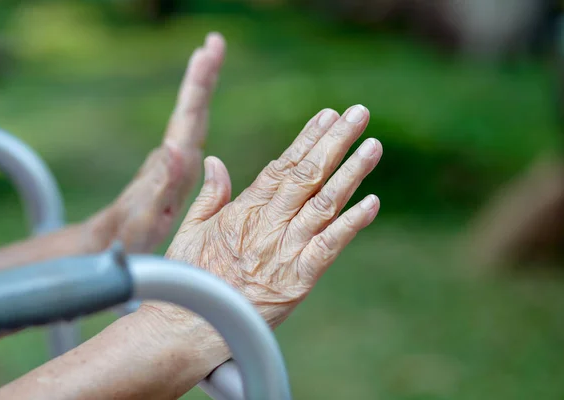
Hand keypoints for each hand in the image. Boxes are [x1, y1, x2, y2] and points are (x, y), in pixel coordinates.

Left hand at [89, 33, 225, 252]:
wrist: (114, 242)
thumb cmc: (130, 235)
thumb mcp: (148, 215)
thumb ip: (163, 185)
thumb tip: (178, 148)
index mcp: (172, 162)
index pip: (189, 116)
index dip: (200, 85)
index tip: (208, 53)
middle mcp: (173, 156)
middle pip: (191, 109)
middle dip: (203, 76)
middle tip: (214, 43)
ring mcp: (173, 161)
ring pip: (190, 117)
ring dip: (200, 86)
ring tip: (209, 57)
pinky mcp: (174, 170)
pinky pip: (190, 134)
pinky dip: (197, 113)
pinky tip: (201, 106)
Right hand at [162, 105, 381, 327]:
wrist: (190, 325)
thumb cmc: (192, 277)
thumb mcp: (192, 229)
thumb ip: (209, 194)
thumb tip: (215, 161)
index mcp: (246, 209)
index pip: (283, 165)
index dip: (308, 138)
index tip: (328, 115)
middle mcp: (270, 224)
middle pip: (308, 174)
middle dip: (335, 141)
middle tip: (359, 114)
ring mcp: (286, 250)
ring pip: (324, 203)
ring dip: (351, 172)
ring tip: (372, 146)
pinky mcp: (299, 279)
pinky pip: (330, 246)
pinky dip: (352, 224)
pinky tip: (372, 202)